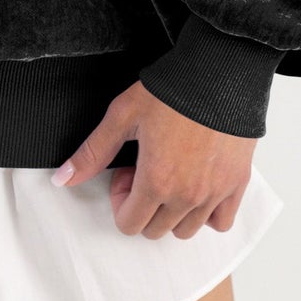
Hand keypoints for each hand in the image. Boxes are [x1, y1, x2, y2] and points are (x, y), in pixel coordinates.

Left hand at [53, 81, 256, 238]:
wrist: (219, 71)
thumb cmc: (173, 89)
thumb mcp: (123, 115)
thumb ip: (93, 152)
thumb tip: (62, 179)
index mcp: (156, 181)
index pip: (129, 225)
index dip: (120, 200)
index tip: (127, 172)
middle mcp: (187, 195)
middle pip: (155, 230)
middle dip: (143, 205)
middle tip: (146, 168)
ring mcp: (215, 192)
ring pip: (186, 230)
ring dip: (172, 212)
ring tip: (172, 174)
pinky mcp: (237, 183)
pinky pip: (221, 222)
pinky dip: (207, 214)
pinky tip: (198, 186)